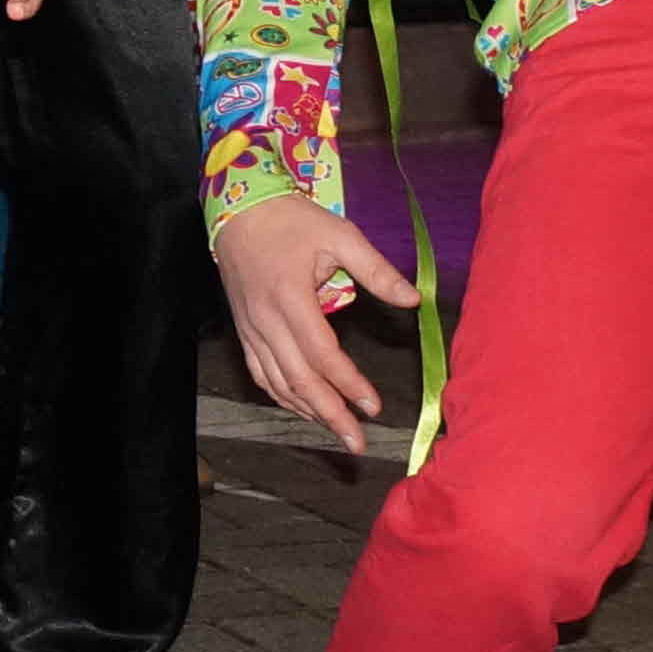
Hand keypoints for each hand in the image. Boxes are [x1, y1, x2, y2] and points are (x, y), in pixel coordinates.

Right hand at [212, 193, 413, 445]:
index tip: (374, 406)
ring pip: (278, 382)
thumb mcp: (340, 235)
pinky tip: (302, 408)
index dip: (349, 384)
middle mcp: (267, 320)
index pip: (323, 354)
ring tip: (336, 432)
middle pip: (299, 379)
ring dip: (308, 411)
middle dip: (330, 414)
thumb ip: (377, 271)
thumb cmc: (292, 220)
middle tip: (356, 441)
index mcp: (291, 297)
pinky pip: (261, 373)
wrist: (238, 210)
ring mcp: (251, 329)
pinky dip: (282, 396)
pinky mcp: (244, 330)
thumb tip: (414, 301)